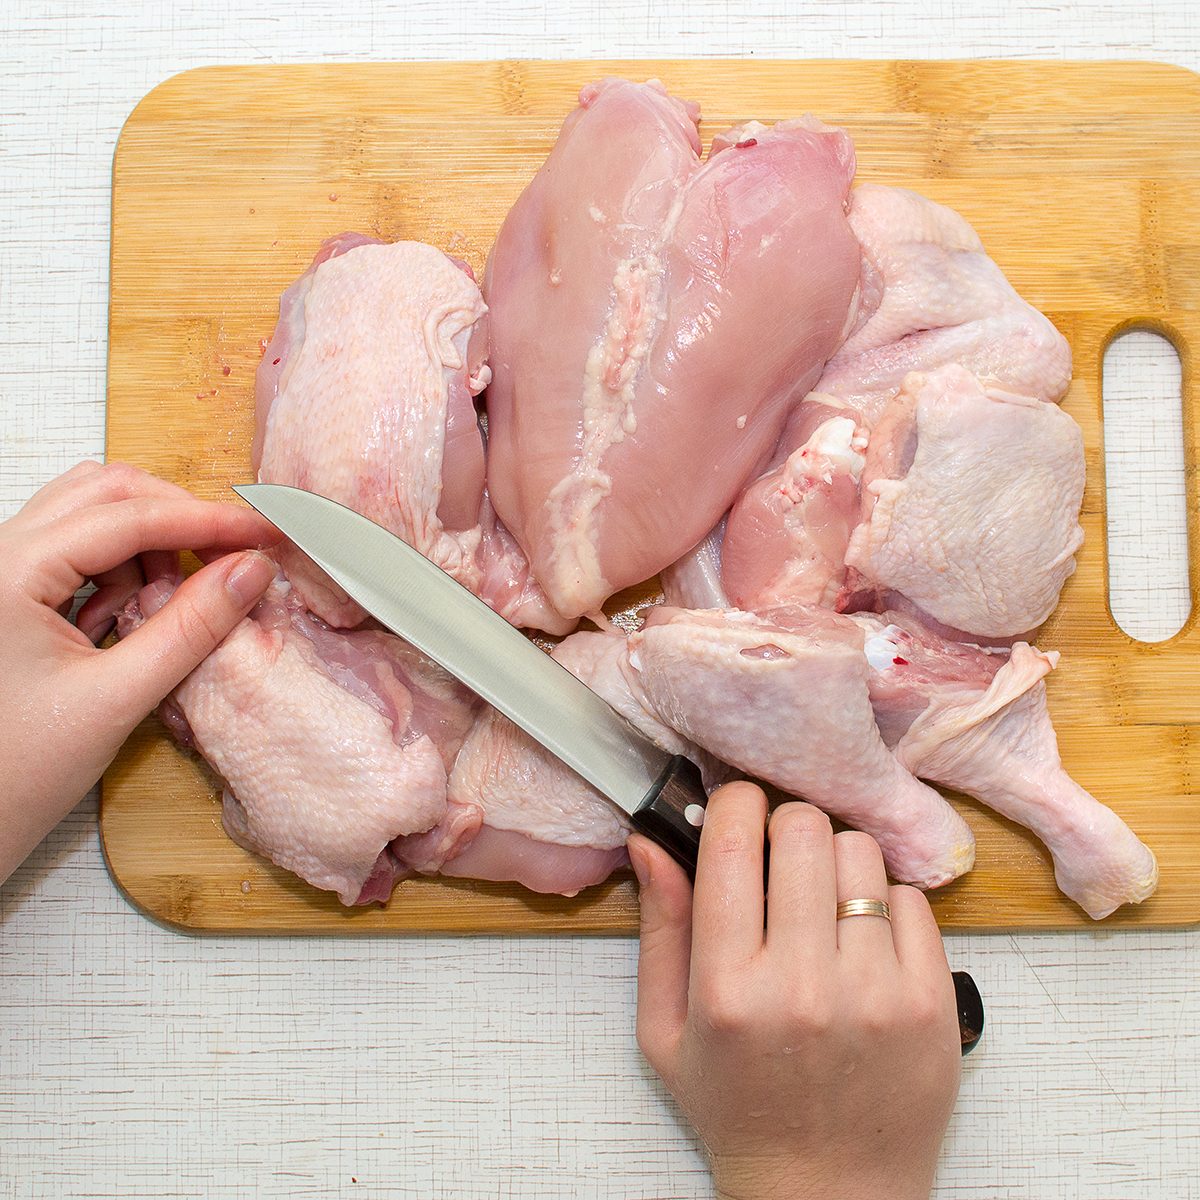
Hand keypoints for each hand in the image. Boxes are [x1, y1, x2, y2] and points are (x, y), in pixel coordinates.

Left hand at [0, 461, 279, 884]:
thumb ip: (191, 627)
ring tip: (175, 602)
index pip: (128, 517)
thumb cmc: (13, 773)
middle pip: (105, 493)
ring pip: (89, 515)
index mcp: (6, 573)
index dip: (207, 521)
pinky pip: (75, 553)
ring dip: (147, 544)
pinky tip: (133, 620)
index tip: (264, 530)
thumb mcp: (118, 697)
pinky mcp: (9, 596)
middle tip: (234, 553)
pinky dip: (119, 571)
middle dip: (176, 518)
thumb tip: (251, 570)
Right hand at [628, 783, 960, 1199]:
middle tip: (779, 857)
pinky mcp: (930, 1002)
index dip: (735, 803)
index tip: (737, 809)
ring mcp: (876, 993)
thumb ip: (660, 929)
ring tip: (822, 902)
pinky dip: (884, 903)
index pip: (734, 843)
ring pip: (861, 853)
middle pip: (804, 829)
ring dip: (836, 862)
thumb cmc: (739, 1110)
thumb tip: (652, 843)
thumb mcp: (665, 1030)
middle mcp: (803, 985)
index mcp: (727, 988)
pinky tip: (862, 939)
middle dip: (786, 826)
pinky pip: (912, 898)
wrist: (827, 1196)